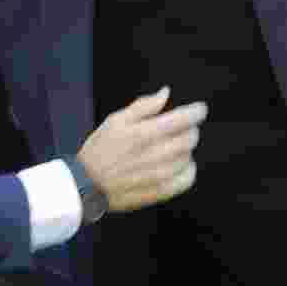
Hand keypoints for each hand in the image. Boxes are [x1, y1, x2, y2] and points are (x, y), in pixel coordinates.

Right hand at [77, 87, 205, 212]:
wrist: (86, 183)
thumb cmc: (100, 149)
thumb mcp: (115, 121)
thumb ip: (143, 106)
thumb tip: (165, 93)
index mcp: (144, 133)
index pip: (183, 119)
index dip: (196, 112)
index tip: (200, 109)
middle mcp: (156, 154)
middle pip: (190, 138)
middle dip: (191, 129)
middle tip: (184, 127)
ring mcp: (160, 175)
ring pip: (189, 157)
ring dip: (187, 149)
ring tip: (175, 146)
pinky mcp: (160, 192)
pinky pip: (186, 180)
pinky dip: (189, 170)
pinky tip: (180, 165)